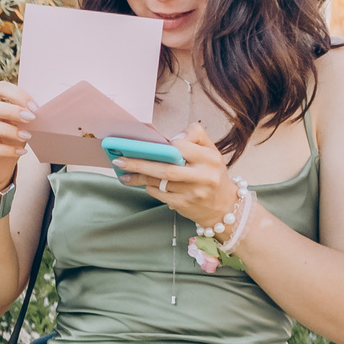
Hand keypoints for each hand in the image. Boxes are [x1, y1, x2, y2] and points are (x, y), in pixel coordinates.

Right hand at [0, 81, 34, 194]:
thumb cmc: (8, 143)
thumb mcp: (17, 127)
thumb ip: (22, 117)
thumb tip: (36, 110)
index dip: (17, 95)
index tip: (34, 107)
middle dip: (10, 110)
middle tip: (31, 118)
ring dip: (7, 129)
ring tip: (26, 136)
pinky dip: (5, 150)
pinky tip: (20, 152)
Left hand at [111, 120, 237, 225]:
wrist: (223, 207)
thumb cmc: (212, 174)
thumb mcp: (211, 151)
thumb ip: (194, 136)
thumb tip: (169, 137)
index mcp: (210, 158)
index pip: (182, 147)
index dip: (165, 145)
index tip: (149, 144)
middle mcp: (203, 176)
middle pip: (167, 168)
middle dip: (140, 163)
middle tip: (120, 160)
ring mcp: (193, 193)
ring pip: (160, 182)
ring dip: (139, 176)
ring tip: (123, 172)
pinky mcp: (183, 205)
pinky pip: (160, 194)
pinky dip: (148, 187)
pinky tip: (140, 182)